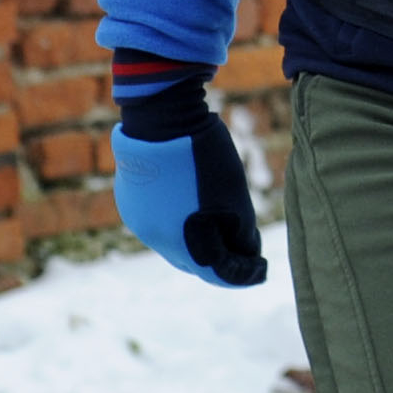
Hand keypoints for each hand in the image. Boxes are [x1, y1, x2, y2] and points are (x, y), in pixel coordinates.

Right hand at [110, 81, 267, 288]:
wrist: (163, 118)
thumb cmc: (206, 158)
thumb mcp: (236, 199)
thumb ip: (241, 234)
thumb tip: (244, 252)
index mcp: (184, 244)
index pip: (219, 274)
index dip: (244, 273)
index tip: (262, 268)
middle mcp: (156, 240)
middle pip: (195, 262)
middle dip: (220, 258)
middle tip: (244, 249)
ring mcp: (139, 221)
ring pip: (174, 241)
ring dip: (196, 239)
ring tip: (218, 223)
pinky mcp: (130, 203)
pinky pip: (157, 221)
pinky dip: (176, 219)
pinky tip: (189, 202)